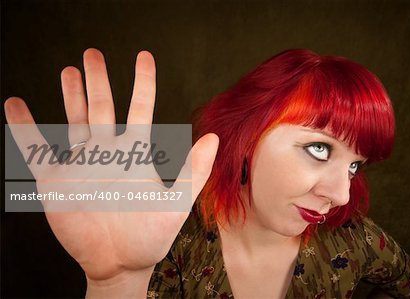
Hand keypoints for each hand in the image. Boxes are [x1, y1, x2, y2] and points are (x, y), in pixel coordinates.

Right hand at [4, 49, 218, 287]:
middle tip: (93, 53)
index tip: (143, 57)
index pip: (140, 107)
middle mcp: (108, 151)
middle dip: (98, 80)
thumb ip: (194, 170)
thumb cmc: (150, 235)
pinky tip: (15, 106)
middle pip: (103, 106)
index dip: (142, 81)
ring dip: (71, 95)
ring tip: (69, 70)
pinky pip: (36, 148)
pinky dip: (24, 127)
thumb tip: (213, 137)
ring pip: (75, 119)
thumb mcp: (177, 201)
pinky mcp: (56, 179)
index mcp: (136, 152)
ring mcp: (82, 163)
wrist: (120, 262)